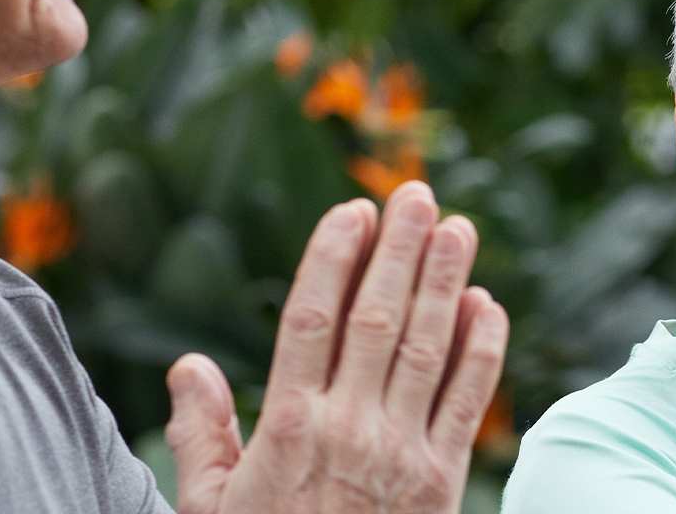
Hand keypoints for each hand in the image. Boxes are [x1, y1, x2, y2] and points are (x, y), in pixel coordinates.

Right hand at [162, 181, 509, 513]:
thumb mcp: (209, 508)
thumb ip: (204, 434)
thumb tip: (189, 365)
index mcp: (287, 427)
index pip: (311, 318)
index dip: (333, 258)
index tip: (351, 212)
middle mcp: (347, 430)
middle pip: (376, 319)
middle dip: (400, 251)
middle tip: (418, 193)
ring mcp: (400, 455)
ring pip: (427, 349)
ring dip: (446, 282)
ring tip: (460, 229)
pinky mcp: (443, 484)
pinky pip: (467, 404)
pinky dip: (481, 351)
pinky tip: (487, 305)